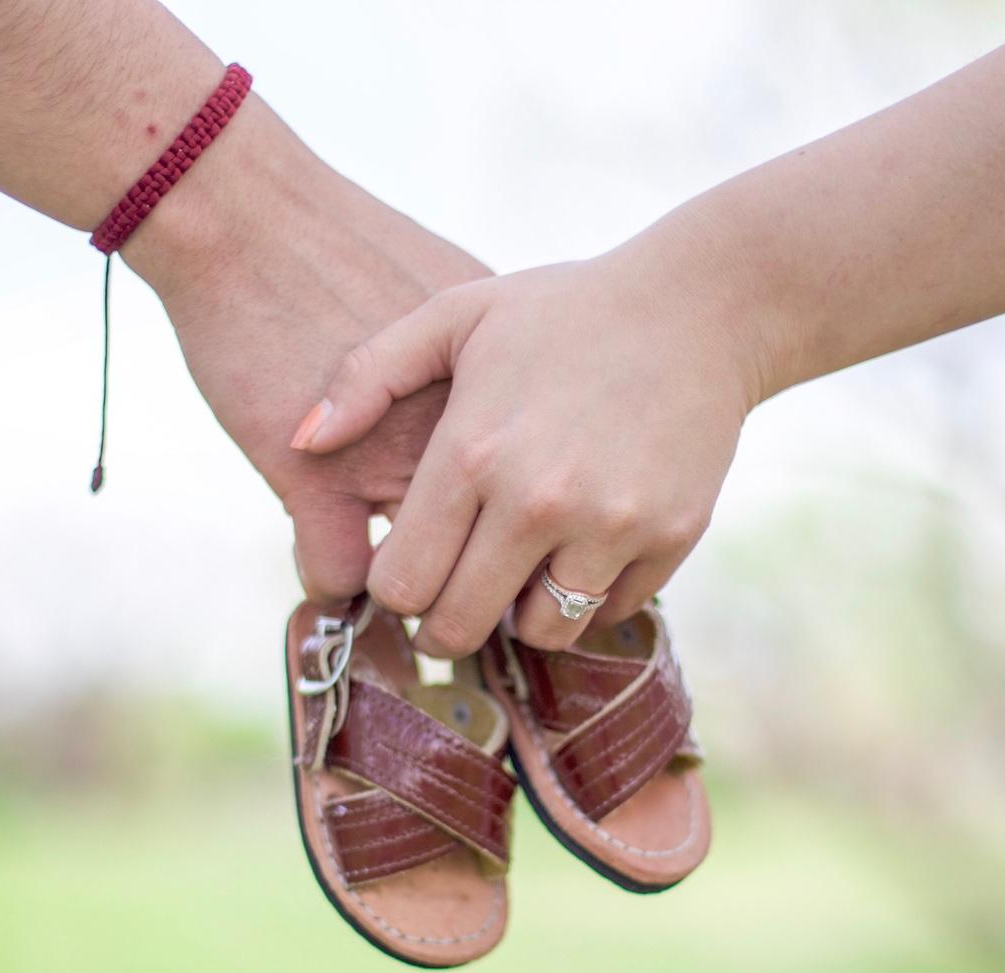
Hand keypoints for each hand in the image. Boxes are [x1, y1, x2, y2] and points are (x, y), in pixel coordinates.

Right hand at [123, 103, 488, 605]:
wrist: (248, 214)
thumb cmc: (346, 249)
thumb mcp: (451, 303)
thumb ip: (496, 374)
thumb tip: (529, 442)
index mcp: (507, 389)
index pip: (540, 493)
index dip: (520, 523)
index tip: (503, 536)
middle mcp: (460, 430)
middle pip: (494, 547)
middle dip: (479, 577)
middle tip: (458, 590)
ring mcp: (390, 459)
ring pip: (423, 574)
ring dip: (411, 590)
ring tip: (392, 586)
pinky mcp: (317, 481)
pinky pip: (342, 577)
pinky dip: (333, 583)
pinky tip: (325, 560)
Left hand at [292, 239, 757, 656]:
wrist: (702, 306)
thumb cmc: (565, 309)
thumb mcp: (456, 314)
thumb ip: (368, 374)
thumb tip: (302, 441)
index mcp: (472, 453)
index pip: (401, 583)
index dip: (395, 588)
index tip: (410, 566)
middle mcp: (538, 501)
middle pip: (459, 626)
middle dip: (445, 622)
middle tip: (452, 594)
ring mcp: (609, 525)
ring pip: (539, 634)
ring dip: (522, 613)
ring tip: (522, 566)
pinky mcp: (668, 538)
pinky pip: (608, 611)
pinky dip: (590, 594)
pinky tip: (584, 544)